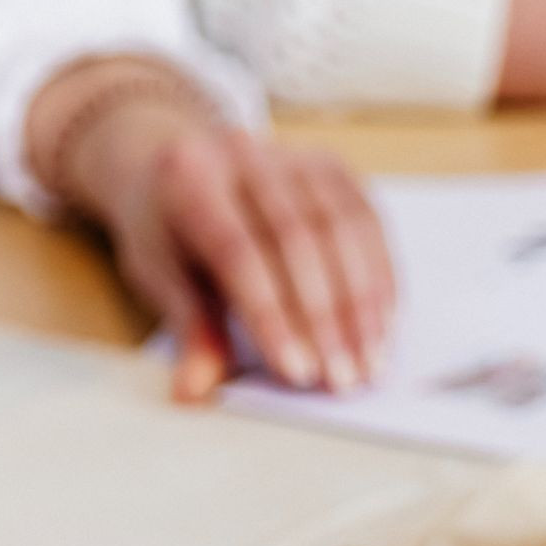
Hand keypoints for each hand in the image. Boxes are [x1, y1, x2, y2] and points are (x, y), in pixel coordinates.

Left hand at [30, 57, 394, 403]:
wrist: (183, 163)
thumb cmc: (170, 228)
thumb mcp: (160, 274)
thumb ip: (189, 328)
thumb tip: (193, 391)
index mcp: (189, 177)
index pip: (239, 251)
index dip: (272, 315)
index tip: (297, 372)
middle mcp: (245, 155)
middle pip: (299, 240)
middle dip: (326, 320)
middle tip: (341, 379)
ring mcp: (297, 158)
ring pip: (343, 233)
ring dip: (363, 307)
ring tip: (369, 364)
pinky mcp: (336, 170)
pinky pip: (370, 228)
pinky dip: (381, 282)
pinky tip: (384, 328)